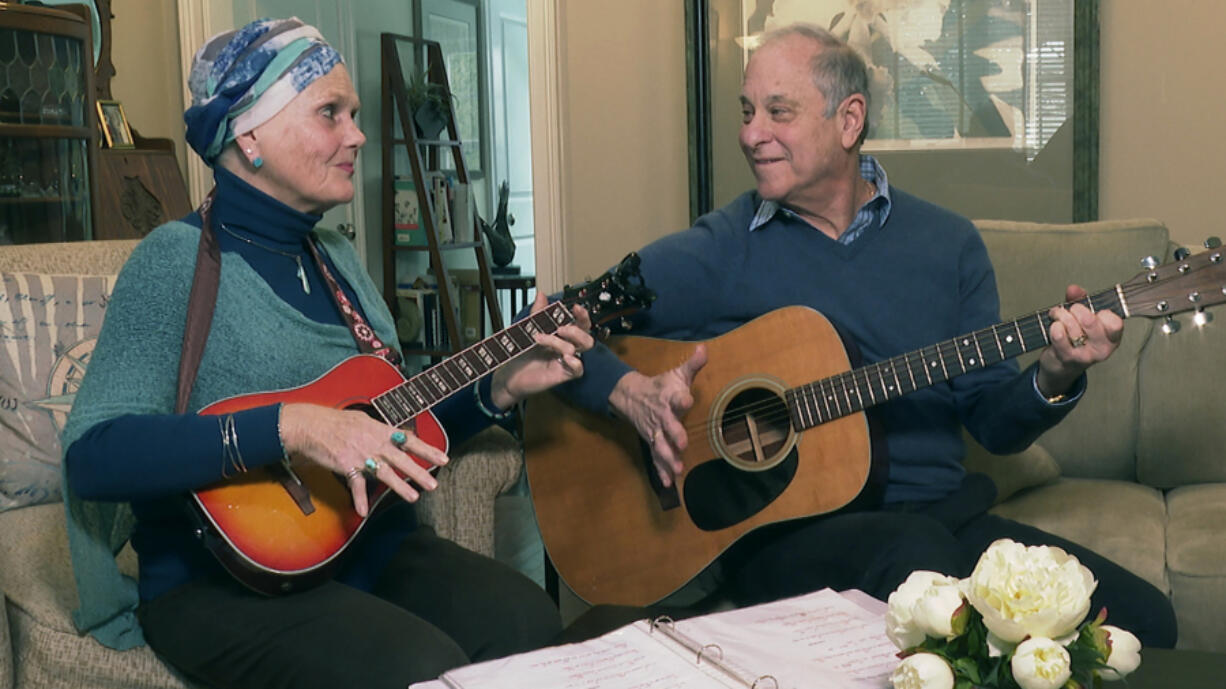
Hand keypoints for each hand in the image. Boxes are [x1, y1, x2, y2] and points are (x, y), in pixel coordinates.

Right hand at [278, 403, 447, 516]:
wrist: (311, 425)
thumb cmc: (336, 422)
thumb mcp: (363, 421)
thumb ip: (381, 431)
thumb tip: (397, 436)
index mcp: (380, 431)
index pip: (409, 440)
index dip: (428, 450)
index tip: (444, 458)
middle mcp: (374, 443)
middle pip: (402, 459)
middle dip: (419, 472)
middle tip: (434, 484)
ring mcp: (361, 454)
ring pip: (384, 472)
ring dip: (399, 486)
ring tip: (413, 497)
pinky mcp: (346, 465)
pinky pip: (355, 484)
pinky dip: (358, 498)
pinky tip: (363, 511)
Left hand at [490, 292, 594, 408]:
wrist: (509, 374)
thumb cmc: (522, 353)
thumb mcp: (529, 329)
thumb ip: (537, 313)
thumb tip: (541, 294)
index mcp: (563, 337)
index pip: (581, 325)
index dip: (582, 316)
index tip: (575, 308)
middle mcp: (567, 348)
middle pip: (586, 338)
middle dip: (576, 330)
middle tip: (560, 328)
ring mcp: (566, 361)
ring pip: (576, 350)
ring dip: (558, 342)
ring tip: (540, 339)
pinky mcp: (562, 375)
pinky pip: (578, 370)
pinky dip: (575, 363)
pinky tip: (566, 358)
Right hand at [608, 345, 707, 486]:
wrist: (630, 396)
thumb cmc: (661, 386)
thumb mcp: (677, 374)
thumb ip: (693, 365)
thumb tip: (705, 349)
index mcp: (669, 397)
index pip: (676, 397)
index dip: (682, 398)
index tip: (688, 399)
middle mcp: (661, 416)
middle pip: (667, 426)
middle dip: (674, 434)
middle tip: (681, 443)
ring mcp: (655, 431)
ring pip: (660, 445)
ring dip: (668, 458)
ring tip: (677, 469)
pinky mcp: (652, 442)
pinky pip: (656, 458)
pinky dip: (660, 470)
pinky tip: (667, 483)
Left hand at [1036, 284, 1123, 396]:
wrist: (1061, 365)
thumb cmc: (1075, 338)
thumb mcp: (1082, 317)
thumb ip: (1080, 300)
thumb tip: (1074, 289)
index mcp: (1112, 337)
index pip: (1115, 322)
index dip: (1101, 312)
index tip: (1093, 311)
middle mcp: (1102, 348)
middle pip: (1090, 321)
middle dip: (1076, 309)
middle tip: (1070, 310)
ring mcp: (1085, 355)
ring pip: (1072, 326)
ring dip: (1061, 316)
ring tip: (1057, 316)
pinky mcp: (1068, 358)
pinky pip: (1059, 336)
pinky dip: (1054, 327)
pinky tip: (1054, 326)